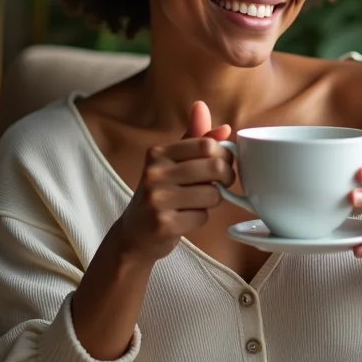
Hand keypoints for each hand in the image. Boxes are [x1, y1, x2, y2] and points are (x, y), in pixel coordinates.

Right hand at [119, 101, 233, 263]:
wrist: (134, 234)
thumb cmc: (160, 194)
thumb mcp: (173, 163)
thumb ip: (198, 140)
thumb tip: (225, 127)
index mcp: (158, 153)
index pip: (206, 144)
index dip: (225, 154)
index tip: (225, 163)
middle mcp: (154, 173)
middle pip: (214, 167)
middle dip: (227, 176)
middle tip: (223, 183)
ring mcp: (157, 199)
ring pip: (212, 194)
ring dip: (214, 200)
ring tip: (200, 201)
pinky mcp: (163, 224)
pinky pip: (202, 216)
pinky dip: (202, 218)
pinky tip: (187, 218)